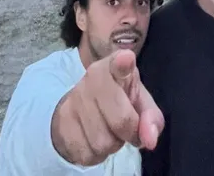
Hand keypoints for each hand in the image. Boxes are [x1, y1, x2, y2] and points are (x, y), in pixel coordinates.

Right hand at [51, 50, 163, 166]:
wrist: (78, 110)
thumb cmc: (117, 102)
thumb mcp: (139, 104)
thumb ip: (151, 118)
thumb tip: (150, 139)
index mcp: (115, 67)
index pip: (118, 64)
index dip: (123, 64)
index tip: (126, 59)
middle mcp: (93, 78)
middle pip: (121, 120)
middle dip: (129, 133)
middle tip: (127, 129)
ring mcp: (74, 99)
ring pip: (103, 142)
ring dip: (112, 145)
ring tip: (108, 131)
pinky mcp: (61, 122)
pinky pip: (87, 153)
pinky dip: (95, 155)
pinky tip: (92, 139)